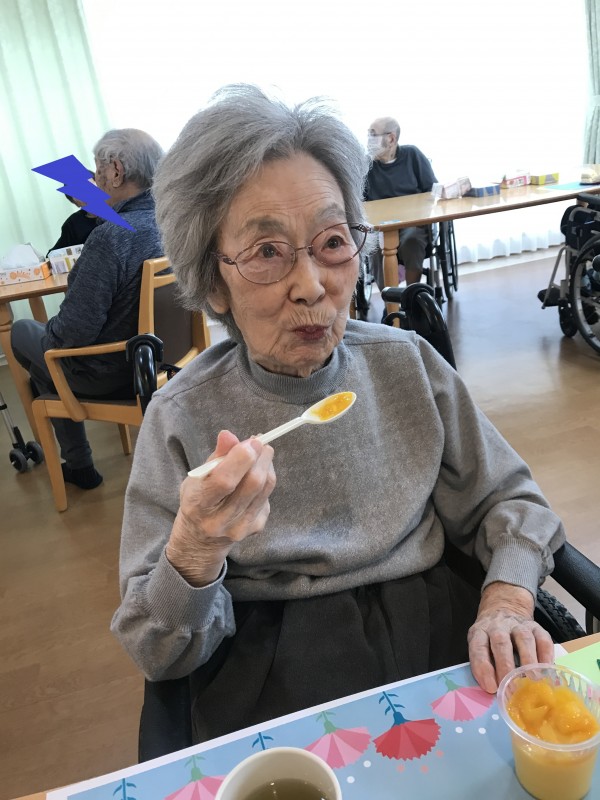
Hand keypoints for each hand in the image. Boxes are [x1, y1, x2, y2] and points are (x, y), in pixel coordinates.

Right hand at [166, 430, 275, 586]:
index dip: (242, 458)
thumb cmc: (199, 499)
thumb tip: (229, 435)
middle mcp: (219, 521)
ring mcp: (240, 528)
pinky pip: (267, 497)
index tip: (251, 441)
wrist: (201, 539)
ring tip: (262, 453)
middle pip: (252, 484)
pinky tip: (256, 477)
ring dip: (267, 465)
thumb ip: (216, 456)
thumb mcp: (197, 477)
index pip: (224, 481)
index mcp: (198, 505)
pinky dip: (265, 481)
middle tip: (260, 443)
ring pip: (264, 489)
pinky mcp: (255, 529)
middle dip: (260, 458)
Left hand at [467, 581, 553, 693]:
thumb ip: (484, 663)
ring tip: (532, 679)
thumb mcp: (479, 645)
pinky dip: (545, 654)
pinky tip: (546, 669)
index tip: (491, 687)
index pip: (478, 648)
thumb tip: (493, 691)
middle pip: (501, 643)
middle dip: (506, 666)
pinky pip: (543, 639)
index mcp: (480, 632)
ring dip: (528, 659)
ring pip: (524, 639)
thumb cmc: (490, 638)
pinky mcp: (536, 627)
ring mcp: (518, 625)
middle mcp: (498, 626)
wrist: (502, 610)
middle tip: (511, 688)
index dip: (483, 667)